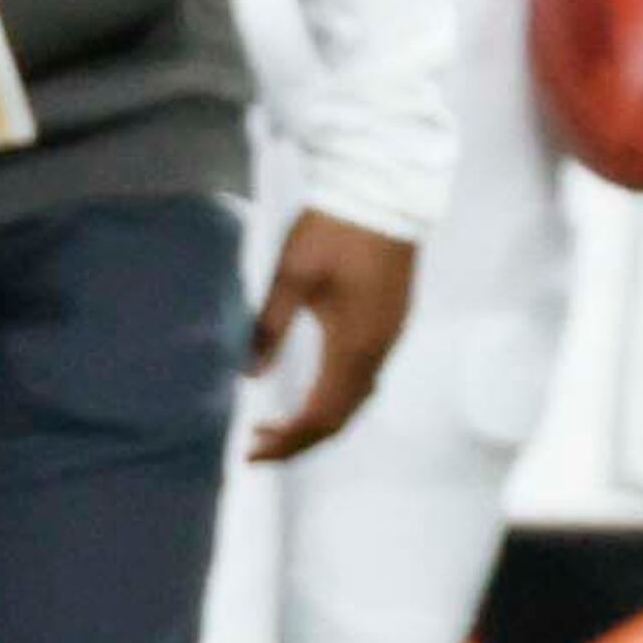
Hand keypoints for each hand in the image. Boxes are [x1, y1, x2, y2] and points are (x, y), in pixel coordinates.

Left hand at [247, 211, 417, 461]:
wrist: (385, 192)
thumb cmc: (334, 232)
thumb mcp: (291, 276)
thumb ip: (269, 328)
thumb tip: (248, 376)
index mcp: (354, 343)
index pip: (321, 414)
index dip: (286, 440)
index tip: (249, 450)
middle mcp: (379, 347)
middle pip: (343, 414)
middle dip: (301, 439)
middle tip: (259, 445)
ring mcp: (391, 333)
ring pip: (359, 397)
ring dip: (321, 418)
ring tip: (282, 423)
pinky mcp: (394, 319)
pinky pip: (368, 376)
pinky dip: (339, 397)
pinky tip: (316, 387)